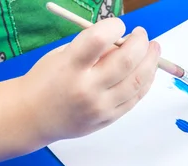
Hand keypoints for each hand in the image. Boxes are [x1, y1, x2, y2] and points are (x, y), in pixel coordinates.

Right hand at [22, 18, 160, 144]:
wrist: (33, 116)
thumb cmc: (47, 81)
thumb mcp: (61, 56)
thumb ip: (92, 50)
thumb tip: (124, 42)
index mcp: (69, 66)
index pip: (99, 39)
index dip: (114, 27)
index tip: (119, 25)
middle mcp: (86, 88)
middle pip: (125, 62)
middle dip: (140, 43)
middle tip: (142, 35)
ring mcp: (99, 106)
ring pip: (137, 82)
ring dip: (151, 62)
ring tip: (153, 50)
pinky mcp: (108, 119)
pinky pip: (135, 98)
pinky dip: (146, 82)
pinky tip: (148, 70)